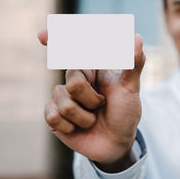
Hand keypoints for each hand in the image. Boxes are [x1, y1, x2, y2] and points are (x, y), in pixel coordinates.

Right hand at [38, 29, 145, 170]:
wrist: (117, 144)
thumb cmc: (125, 112)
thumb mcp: (131, 88)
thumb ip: (133, 64)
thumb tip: (137, 37)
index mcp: (92, 70)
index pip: (72, 51)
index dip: (56, 39)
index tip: (42, 34)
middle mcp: (75, 81)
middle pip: (73, 80)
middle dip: (92, 98)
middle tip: (102, 105)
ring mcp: (63, 98)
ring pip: (64, 103)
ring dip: (85, 117)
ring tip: (94, 119)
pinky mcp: (54, 117)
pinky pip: (53, 117)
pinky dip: (71, 126)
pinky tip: (78, 129)